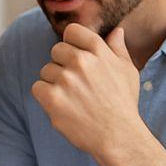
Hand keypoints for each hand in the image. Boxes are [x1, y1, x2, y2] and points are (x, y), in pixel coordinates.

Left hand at [31, 23, 143, 158]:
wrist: (117, 135)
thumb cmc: (123, 102)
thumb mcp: (127, 71)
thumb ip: (118, 48)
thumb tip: (115, 30)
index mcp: (99, 52)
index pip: (72, 31)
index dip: (71, 42)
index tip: (76, 55)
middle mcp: (81, 62)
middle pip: (56, 50)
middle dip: (62, 64)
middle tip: (77, 83)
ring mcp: (66, 79)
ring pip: (46, 70)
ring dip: (54, 82)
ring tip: (73, 97)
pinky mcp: (52, 97)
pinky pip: (37, 87)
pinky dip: (45, 96)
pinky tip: (62, 104)